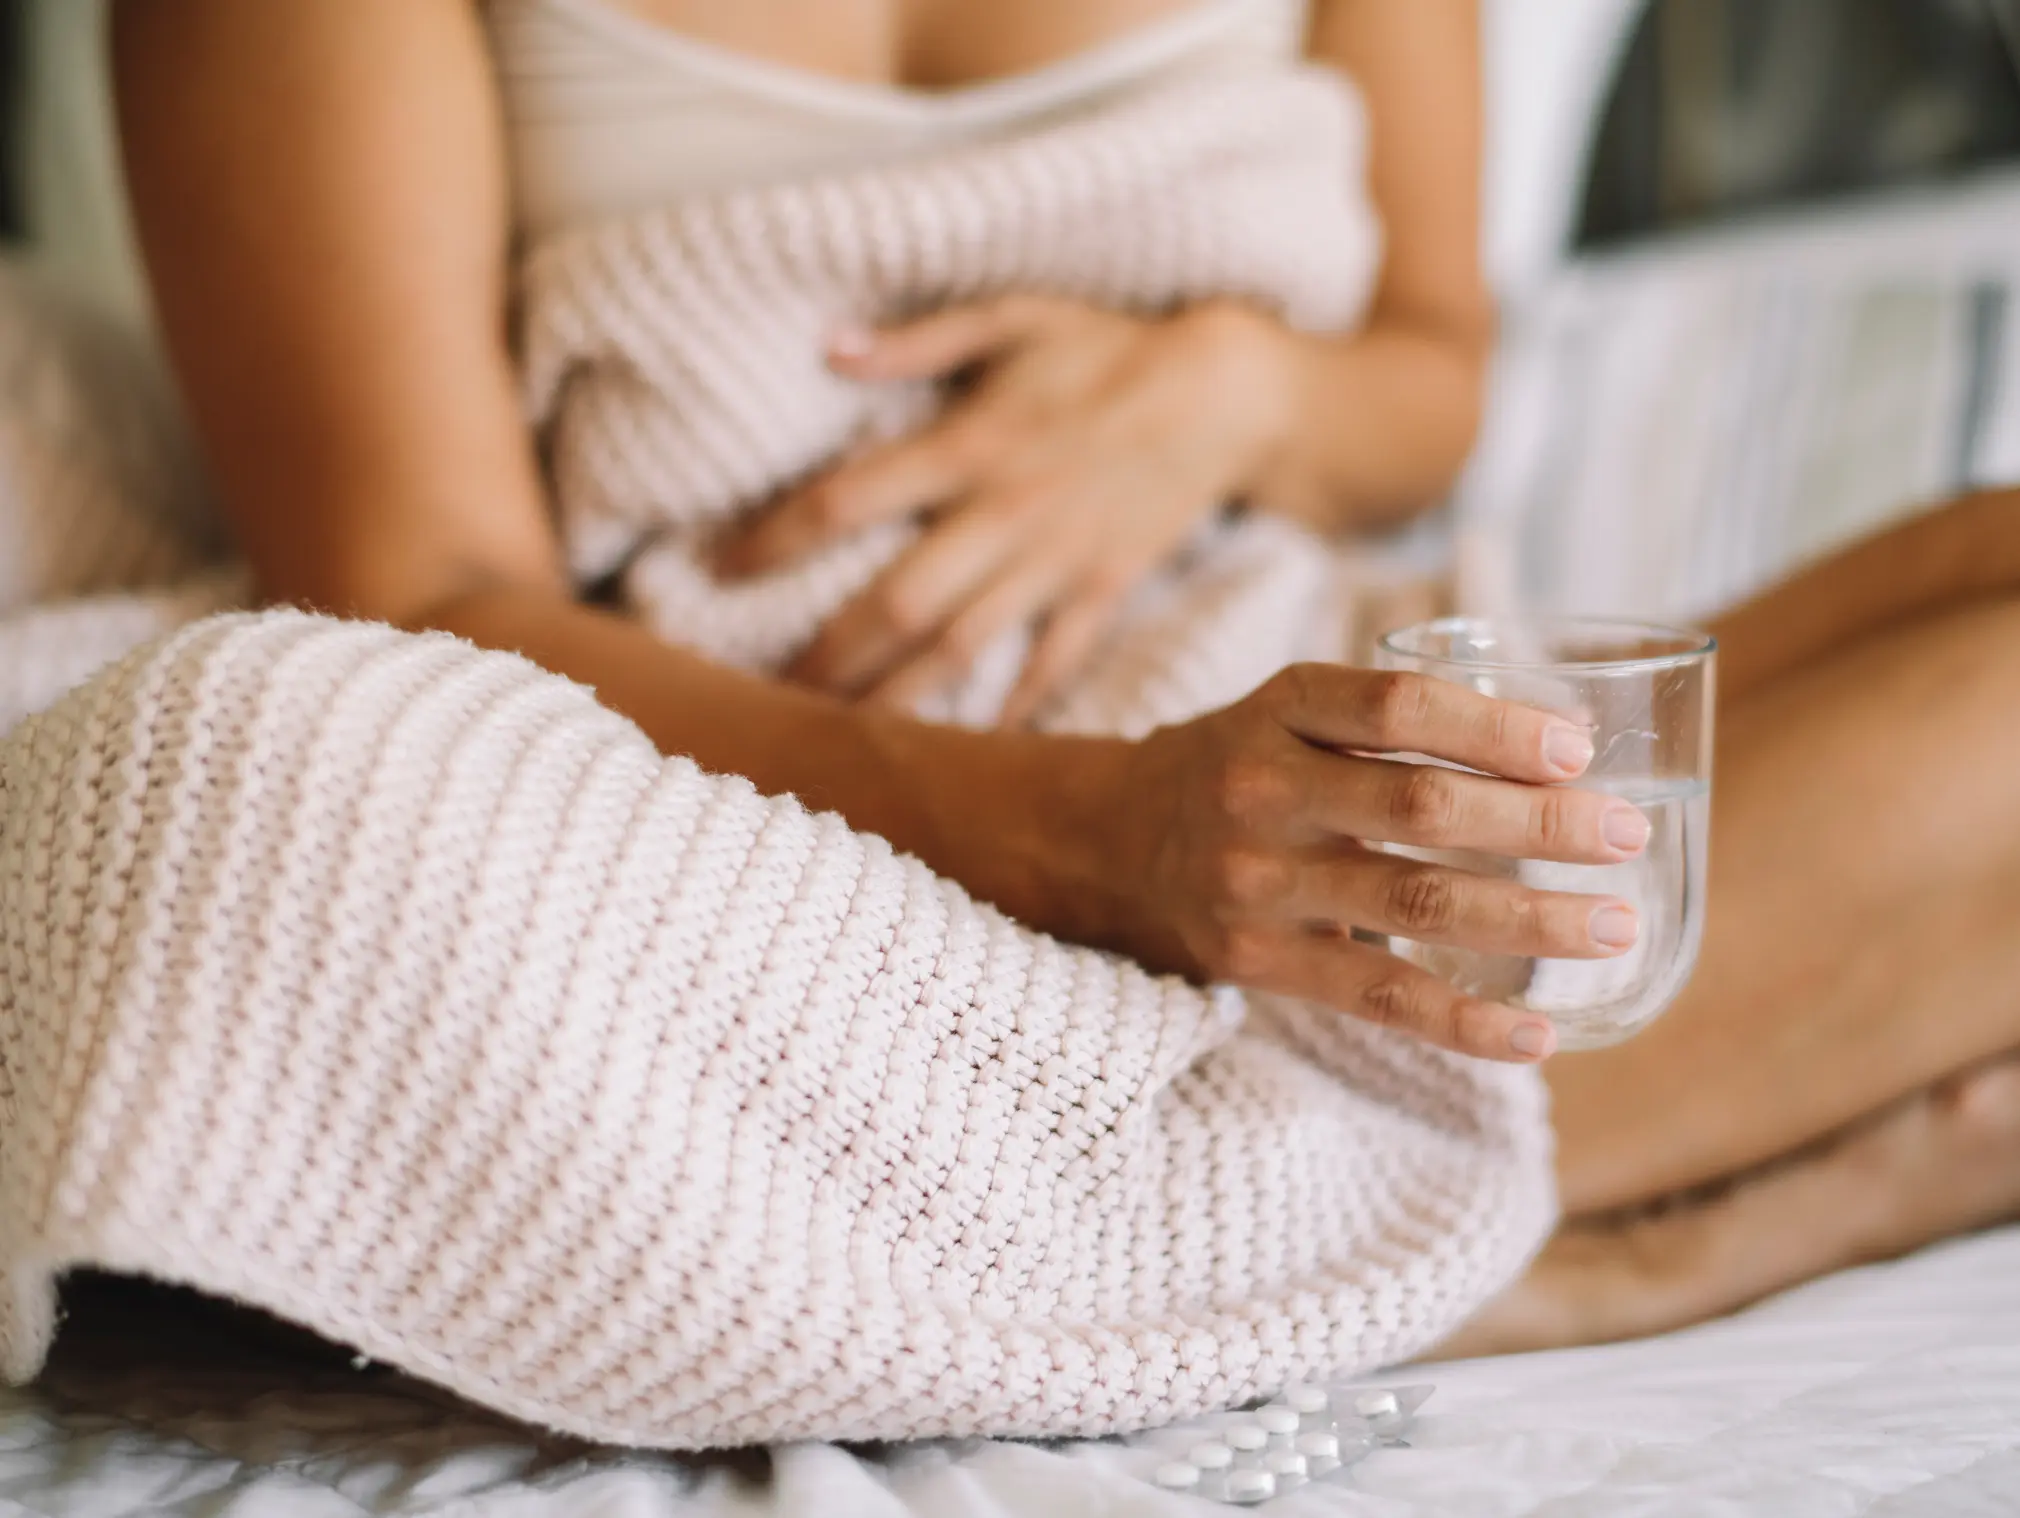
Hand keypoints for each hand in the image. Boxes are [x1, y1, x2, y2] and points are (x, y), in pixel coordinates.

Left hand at [717, 295, 1287, 722]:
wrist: (1227, 391)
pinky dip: (1010, 708)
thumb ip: (917, 339)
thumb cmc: (1109, 346)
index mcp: (969, 445)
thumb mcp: (1013, 316)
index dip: (774, 540)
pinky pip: (1049, 662)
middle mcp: (1004, 513)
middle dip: (827, 654)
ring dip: (897, 698)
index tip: (718, 568)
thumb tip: (828, 346)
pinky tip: (971, 746)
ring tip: (843, 738)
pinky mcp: (1102, 589)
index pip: (846, 501)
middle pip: (895, 601)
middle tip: (767, 695)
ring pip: (960, 647)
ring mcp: (1055, 561)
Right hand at [1097, 664, 1651, 1062]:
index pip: (1397, 709)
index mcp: (1277, 711)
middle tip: (1625, 836)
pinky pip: (1380, 995)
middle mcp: (1262, 792)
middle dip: (1542, 822)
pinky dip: (1466, 1021)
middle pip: (1423, 806)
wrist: (1106, 845)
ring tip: (1612, 926)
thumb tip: (1559, 760)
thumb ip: (1387, 728)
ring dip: (1530, 919)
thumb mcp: (1284, 714)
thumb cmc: (1234, 769)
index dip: (1495, 727)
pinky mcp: (1260, 960)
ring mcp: (1259, 882)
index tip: (1578, 748)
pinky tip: (1537, 1033)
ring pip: (1416, 902)